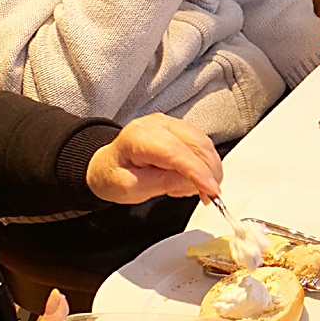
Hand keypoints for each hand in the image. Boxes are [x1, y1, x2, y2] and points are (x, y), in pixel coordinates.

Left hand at [87, 115, 222, 202]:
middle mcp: (157, 124)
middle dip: (210, 172)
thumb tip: (194, 182)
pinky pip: (202, 144)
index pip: (176, 152)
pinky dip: (206, 164)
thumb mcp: (132, 189)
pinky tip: (196, 179)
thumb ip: (163, 183)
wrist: (107, 166)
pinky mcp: (180, 129)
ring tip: (200, 190)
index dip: (198, 172)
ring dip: (210, 169)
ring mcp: (170, 124)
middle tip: (210, 196)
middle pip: (196, 144)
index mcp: (138, 137)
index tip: (212, 190)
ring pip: (204, 143)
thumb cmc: (114, 176)